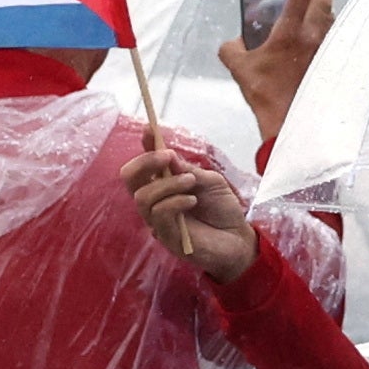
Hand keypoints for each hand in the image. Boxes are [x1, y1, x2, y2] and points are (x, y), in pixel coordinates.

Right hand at [127, 148, 254, 285]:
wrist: (239, 239)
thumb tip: (167, 154)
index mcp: (163, 185)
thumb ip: (187, 170)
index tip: (149, 129)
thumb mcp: (210, 181)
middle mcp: (155, 202)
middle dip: (145, 162)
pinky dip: (174, 202)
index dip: (144, 146)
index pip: (145, 164)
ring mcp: (158, 221)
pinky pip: (159, 214)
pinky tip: (192, 200)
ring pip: (143, 197)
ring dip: (167, 184)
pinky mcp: (166, 238)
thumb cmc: (222, 210)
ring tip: (191, 182)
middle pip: (130, 179)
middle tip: (167, 157)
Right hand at [217, 0, 334, 158]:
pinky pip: (335, 38)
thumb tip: (231, 42)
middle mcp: (313, 37)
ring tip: (323, 3)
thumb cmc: (265, 93)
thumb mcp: (239, 69)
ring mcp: (326, 50)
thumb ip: (231, 50)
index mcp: (290, 32)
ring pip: (332, 19)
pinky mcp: (332, 64)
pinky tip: (326, 35)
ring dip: (328, 7)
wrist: (290, 121)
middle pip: (324, 1)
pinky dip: (331, 30)